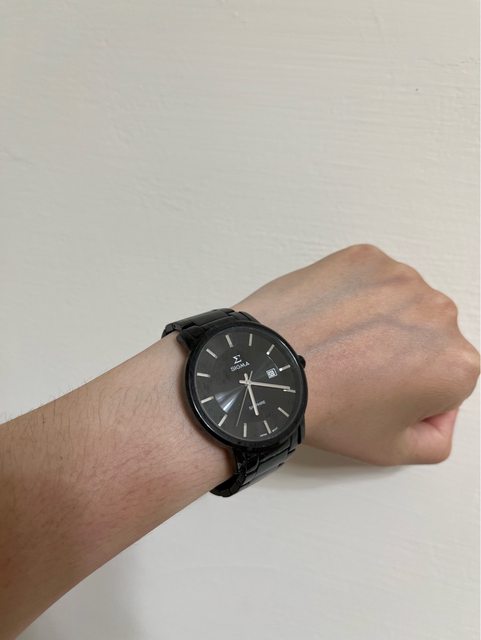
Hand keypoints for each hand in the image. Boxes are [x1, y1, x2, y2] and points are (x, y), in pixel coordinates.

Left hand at [233, 244, 478, 464]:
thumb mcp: (391, 450)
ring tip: (339, 345)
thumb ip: (437, 438)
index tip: (379, 394)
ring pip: (400, 304)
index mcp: (457, 364)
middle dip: (401, 352)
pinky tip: (330, 320)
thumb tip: (439, 413)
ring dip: (379, 320)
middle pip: (428, 336)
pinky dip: (354, 295)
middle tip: (357, 371)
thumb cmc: (325, 407)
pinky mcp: (367, 258)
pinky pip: (370, 279)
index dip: (412, 392)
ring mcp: (402, 278)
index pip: (447, 378)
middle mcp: (440, 313)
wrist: (269, 369)